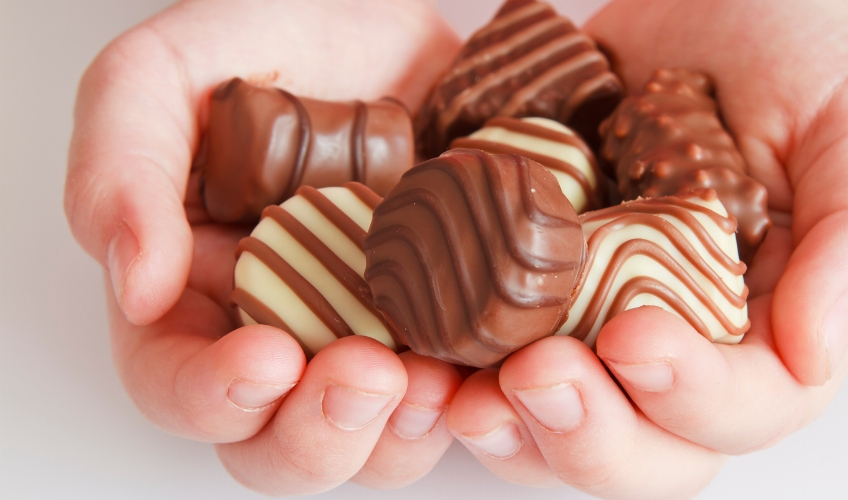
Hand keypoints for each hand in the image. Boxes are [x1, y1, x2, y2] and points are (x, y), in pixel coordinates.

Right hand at [64, 0, 464, 493]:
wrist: (394, 23)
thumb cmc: (278, 39)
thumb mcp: (167, 73)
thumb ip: (123, 166)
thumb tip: (135, 284)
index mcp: (197, 293)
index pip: (177, 384)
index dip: (212, 396)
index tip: (266, 360)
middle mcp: (283, 332)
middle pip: (280, 444)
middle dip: (321, 431)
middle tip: (369, 373)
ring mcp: (372, 335)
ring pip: (375, 444)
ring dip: (403, 433)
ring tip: (435, 380)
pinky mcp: (448, 322)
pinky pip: (463, 394)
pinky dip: (477, 397)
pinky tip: (496, 365)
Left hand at [445, 0, 847, 496]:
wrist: (698, 12)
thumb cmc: (790, 64)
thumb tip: (820, 350)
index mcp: (771, 333)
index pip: (747, 407)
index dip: (692, 396)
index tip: (635, 337)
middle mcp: (683, 351)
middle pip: (647, 453)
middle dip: (590, 434)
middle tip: (539, 375)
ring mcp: (598, 330)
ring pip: (559, 433)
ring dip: (513, 431)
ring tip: (468, 392)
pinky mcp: (531, 298)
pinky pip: (491, 366)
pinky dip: (458, 376)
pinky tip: (430, 361)